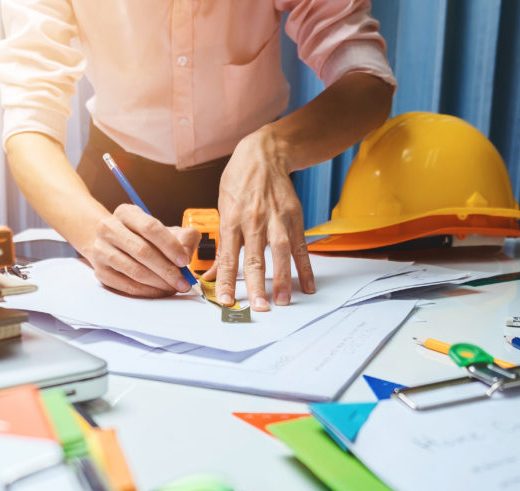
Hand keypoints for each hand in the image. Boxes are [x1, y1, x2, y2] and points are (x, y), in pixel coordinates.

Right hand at [84, 204, 199, 296]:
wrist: (110, 243)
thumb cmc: (143, 238)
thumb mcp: (164, 230)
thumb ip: (184, 237)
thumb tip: (186, 254)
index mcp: (126, 213)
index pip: (150, 227)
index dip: (170, 245)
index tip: (184, 261)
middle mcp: (109, 228)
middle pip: (142, 251)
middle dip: (167, 270)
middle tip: (183, 282)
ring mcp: (101, 250)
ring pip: (134, 270)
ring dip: (159, 282)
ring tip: (174, 287)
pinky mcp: (100, 271)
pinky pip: (127, 285)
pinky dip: (147, 291)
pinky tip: (160, 291)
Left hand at [206, 128, 315, 309]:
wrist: (264, 153)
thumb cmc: (238, 181)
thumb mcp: (222, 208)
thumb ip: (221, 244)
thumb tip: (211, 275)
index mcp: (231, 221)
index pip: (227, 258)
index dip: (226, 281)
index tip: (226, 301)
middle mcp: (253, 221)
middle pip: (254, 259)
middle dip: (256, 286)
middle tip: (259, 308)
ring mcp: (276, 219)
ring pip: (279, 253)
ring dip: (282, 279)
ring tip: (283, 301)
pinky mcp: (294, 217)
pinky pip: (301, 247)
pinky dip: (305, 267)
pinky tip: (308, 285)